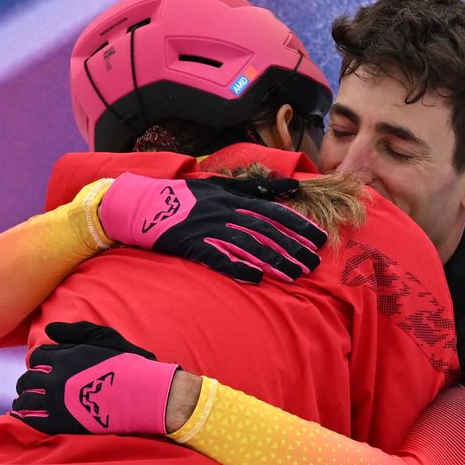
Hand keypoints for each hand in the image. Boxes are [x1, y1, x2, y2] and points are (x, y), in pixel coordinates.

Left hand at [11, 322, 178, 435]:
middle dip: (29, 382)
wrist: (142, 394)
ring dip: (24, 400)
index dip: (39, 361)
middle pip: (27, 380)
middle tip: (34, 387)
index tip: (45, 367)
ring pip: (25, 400)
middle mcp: (55, 379)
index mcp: (64, 357)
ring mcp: (56, 402)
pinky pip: (33, 421)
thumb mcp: (103, 338)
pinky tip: (29, 416)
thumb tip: (49, 329)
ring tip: (29, 402)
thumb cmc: (126, 363)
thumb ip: (74, 332)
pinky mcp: (60, 423)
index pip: (36, 357)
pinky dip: (27, 417)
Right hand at [98, 172, 326, 282]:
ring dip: (271, 261)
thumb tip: (293, 187)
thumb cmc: (188, 196)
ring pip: (246, 246)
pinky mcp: (191, 244)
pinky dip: (236, 267)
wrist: (145, 204)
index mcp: (234, 197)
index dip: (297, 225)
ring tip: (293, 276)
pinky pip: (217, 258)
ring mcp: (208, 228)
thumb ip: (258, 187)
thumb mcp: (222, 185)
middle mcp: (225, 211)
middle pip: (264, 231)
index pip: (273, 211)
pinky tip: (255, 279)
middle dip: (290, 247)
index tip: (318, 239)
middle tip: (312, 263)